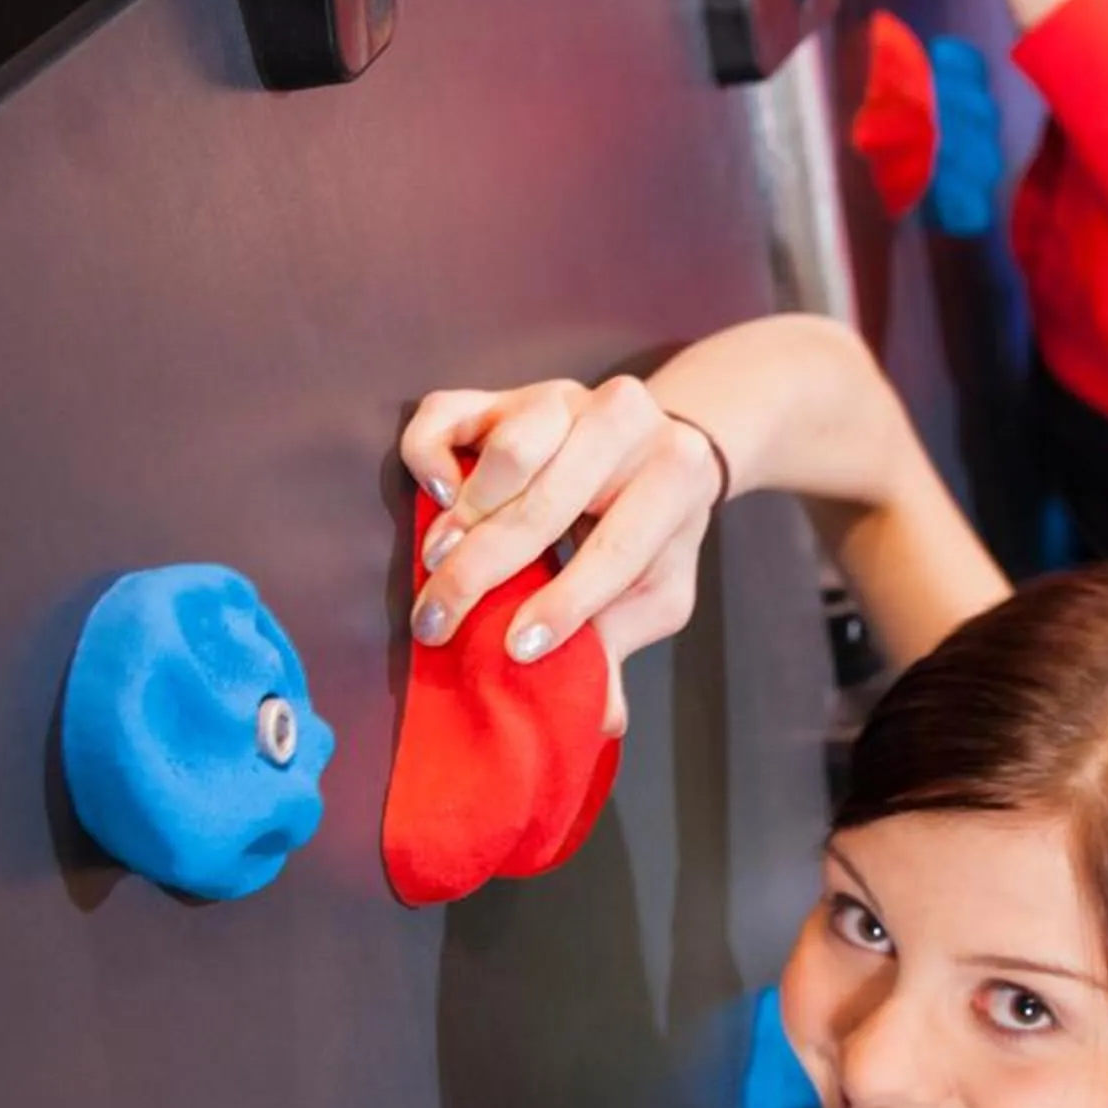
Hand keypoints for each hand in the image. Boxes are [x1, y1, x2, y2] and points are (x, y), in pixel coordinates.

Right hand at [400, 376, 724, 732]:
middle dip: (484, 573)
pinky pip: (449, 412)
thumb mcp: (656, 589)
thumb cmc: (653, 531)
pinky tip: (435, 495)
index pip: (618, 547)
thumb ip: (622, 643)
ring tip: (438, 562)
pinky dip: (432, 454)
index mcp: (675, 474)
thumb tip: (602, 717)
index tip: (519, 648)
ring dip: (466, 516)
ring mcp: (562, 397)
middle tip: (438, 624)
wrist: (657, 443)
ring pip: (509, 450)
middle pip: (546, 503)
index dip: (568, 603)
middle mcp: (624, 420)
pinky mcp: (506, 389)